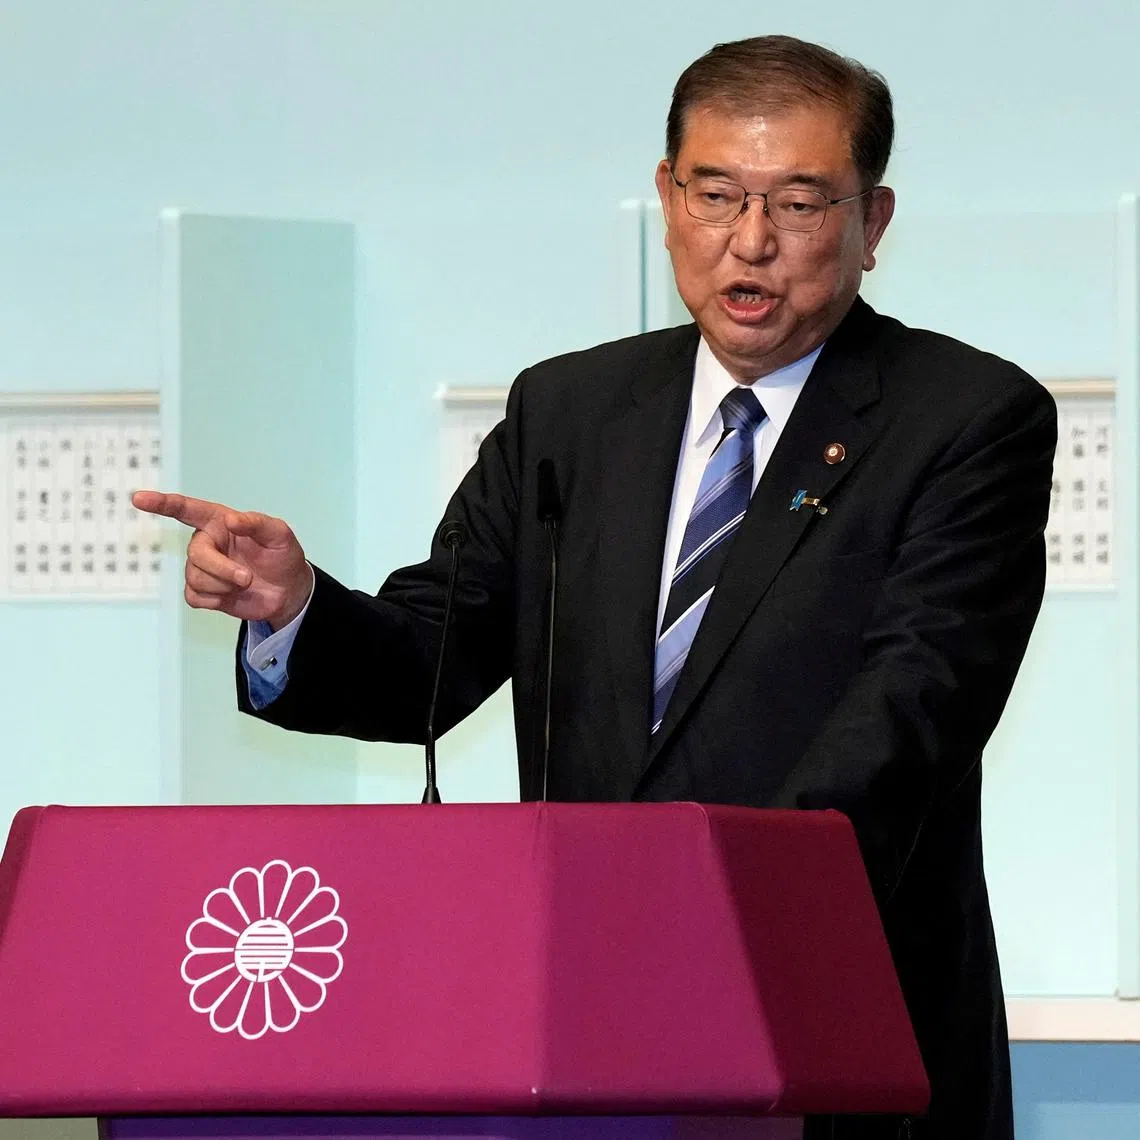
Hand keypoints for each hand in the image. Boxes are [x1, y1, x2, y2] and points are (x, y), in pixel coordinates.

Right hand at [132, 490, 311, 628]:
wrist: (288, 590)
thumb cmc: (282, 556)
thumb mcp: (280, 535)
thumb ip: (257, 523)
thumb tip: (231, 520)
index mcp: (219, 521)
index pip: (186, 509)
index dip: (162, 504)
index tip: (138, 498)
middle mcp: (206, 542)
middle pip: (195, 555)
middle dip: (221, 569)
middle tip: (247, 578)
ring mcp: (201, 568)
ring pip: (195, 578)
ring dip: (224, 585)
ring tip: (246, 583)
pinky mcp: (202, 592)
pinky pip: (193, 597)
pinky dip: (215, 599)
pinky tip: (231, 595)